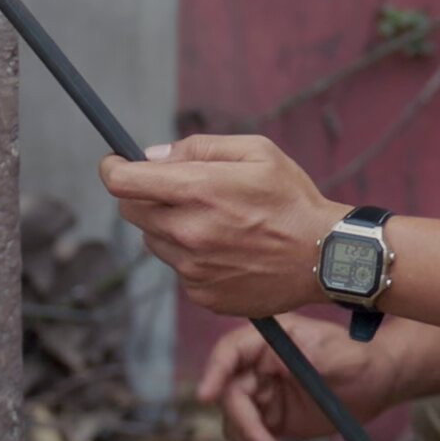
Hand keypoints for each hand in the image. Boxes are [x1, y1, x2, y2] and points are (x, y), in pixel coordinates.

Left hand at [97, 134, 337, 318]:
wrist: (325, 258)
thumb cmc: (293, 199)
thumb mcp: (257, 151)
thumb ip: (199, 146)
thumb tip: (153, 156)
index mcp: (197, 191)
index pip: (123, 182)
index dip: (113, 168)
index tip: (117, 164)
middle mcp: (187, 232)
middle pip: (132, 211)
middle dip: (145, 195)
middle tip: (177, 191)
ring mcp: (192, 268)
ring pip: (154, 241)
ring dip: (169, 227)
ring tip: (214, 222)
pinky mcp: (202, 293)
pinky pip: (179, 268)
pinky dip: (191, 256)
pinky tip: (227, 249)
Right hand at [196, 316, 400, 440]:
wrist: (377, 383)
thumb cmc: (362, 359)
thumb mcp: (343, 356)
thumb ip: (312, 356)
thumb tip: (276, 360)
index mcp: (270, 340)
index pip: (230, 352)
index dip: (213, 372)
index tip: (205, 397)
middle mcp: (257, 366)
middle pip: (231, 399)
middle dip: (247, 430)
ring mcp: (261, 395)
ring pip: (240, 429)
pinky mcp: (271, 420)